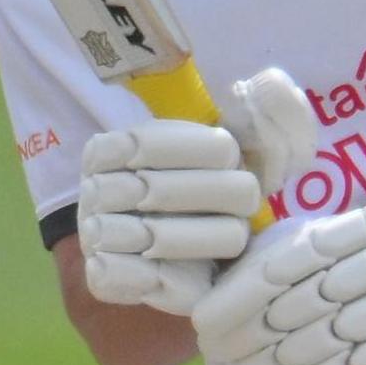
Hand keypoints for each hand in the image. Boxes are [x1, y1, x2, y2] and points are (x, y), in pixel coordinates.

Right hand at [76, 67, 318, 316]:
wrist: (186, 255)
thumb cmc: (214, 190)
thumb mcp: (238, 146)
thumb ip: (262, 113)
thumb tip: (272, 85)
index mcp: (112, 147)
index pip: (150, 141)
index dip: (214, 152)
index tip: (235, 160)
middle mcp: (94, 189)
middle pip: (160, 190)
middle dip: (224, 197)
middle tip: (245, 206)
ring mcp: (94, 235)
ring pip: (158, 237)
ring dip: (212, 239)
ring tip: (229, 236)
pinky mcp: (102, 279)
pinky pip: (143, 277)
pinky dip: (183, 276)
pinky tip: (199, 267)